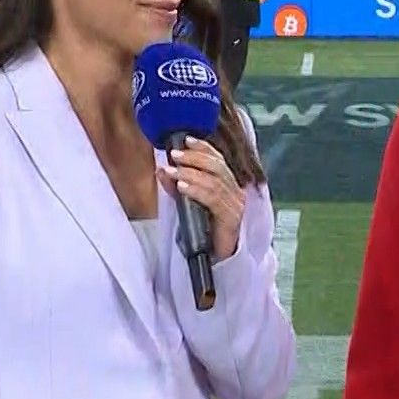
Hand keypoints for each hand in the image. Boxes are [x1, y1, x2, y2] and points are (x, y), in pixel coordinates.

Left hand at [160, 136, 244, 261]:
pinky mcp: (231, 218)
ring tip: (174, 171)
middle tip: (175, 155)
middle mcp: (235, 192)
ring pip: (214, 182)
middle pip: (217, 167)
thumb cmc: (205, 231)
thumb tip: (162, 170)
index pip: (219, 160)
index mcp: (229, 185)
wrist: (216, 258)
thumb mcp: (188, 203)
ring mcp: (235, 205)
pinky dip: (196, 190)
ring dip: (191, 174)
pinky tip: (182, 186)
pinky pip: (213, 199)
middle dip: (195, 158)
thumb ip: (177, 186)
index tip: (186, 140)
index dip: (203, 148)